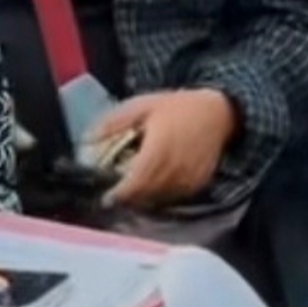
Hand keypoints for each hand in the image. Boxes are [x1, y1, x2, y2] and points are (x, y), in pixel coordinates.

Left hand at [97, 90, 237, 209]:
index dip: (120, 193)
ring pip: (160, 199)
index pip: (136, 182)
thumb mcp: (142, 106)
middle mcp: (174, 168)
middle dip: (128, 199)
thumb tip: (88, 138)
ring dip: (143, 200)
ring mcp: (189, 178)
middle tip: (114, 197)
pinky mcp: (198, 183)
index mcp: (158, 150)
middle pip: (146, 194)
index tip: (106, 197)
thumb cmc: (178, 107)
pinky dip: (161, 196)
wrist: (219, 112)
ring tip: (130, 193)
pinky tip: (152, 189)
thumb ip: (115, 123)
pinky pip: (176, 197)